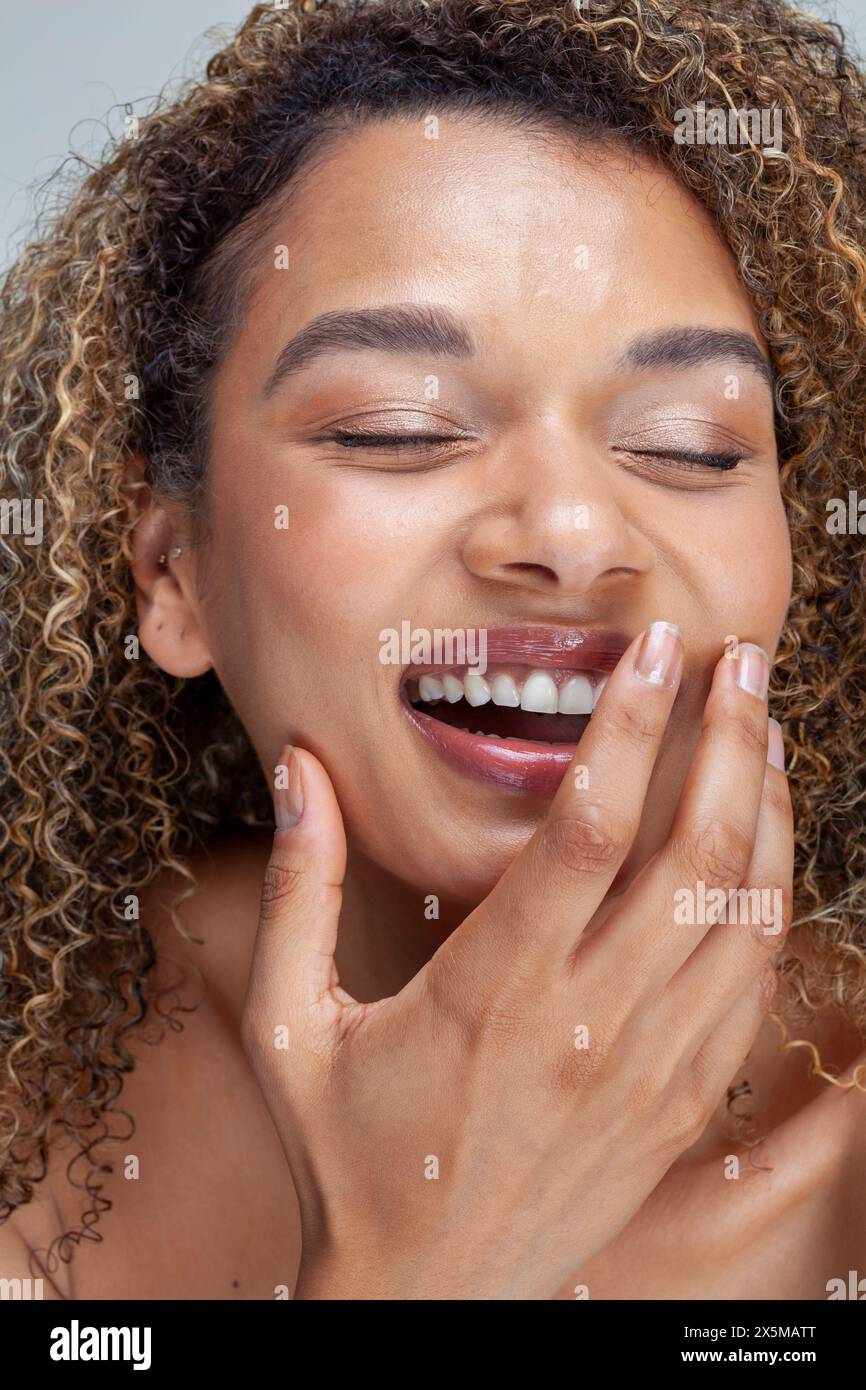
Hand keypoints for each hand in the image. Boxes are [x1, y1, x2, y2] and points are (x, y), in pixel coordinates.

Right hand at [241, 624, 791, 1299]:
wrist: (422, 1300)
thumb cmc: (347, 1158)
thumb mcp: (289, 1025)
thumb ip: (298, 889)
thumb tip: (298, 771)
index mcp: (494, 990)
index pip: (587, 827)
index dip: (630, 724)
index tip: (656, 650)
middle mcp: (588, 1023)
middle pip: (692, 854)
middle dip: (726, 742)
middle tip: (739, 660)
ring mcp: (646, 1071)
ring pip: (741, 917)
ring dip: (764, 813)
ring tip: (764, 733)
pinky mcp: (676, 1108)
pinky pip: (748, 989)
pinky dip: (769, 905)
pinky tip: (764, 850)